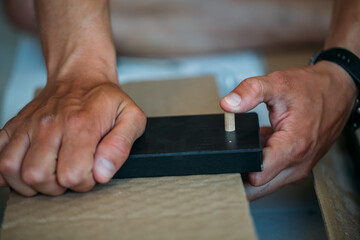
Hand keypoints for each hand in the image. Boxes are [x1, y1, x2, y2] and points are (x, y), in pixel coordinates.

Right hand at [0, 78, 145, 195]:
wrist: (80, 76)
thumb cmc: (104, 99)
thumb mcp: (130, 117)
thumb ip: (121, 146)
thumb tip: (103, 172)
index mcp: (80, 125)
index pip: (71, 174)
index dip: (83, 183)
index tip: (90, 174)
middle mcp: (50, 125)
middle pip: (37, 175)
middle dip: (56, 187)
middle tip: (69, 176)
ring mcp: (28, 125)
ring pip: (10, 169)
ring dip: (29, 183)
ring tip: (49, 175)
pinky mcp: (15, 126)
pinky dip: (5, 171)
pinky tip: (26, 169)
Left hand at [220, 61, 356, 200]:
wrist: (338, 91)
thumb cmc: (312, 89)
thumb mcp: (279, 83)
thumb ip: (250, 92)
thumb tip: (227, 104)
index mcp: (293, 146)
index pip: (256, 176)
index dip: (236, 168)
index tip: (225, 156)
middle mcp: (297, 164)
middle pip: (257, 189)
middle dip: (238, 177)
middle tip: (227, 156)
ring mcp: (298, 168)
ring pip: (264, 186)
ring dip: (249, 172)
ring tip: (241, 150)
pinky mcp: (297, 166)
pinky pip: (273, 176)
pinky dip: (260, 167)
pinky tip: (256, 149)